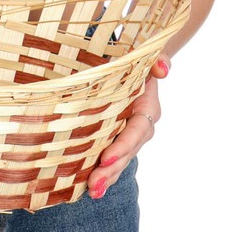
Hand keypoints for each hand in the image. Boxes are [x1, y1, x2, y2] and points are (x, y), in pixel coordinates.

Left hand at [86, 52, 170, 198]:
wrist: (132, 63)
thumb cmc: (136, 59)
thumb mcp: (146, 56)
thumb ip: (158, 60)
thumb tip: (162, 68)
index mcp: (146, 108)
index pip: (136, 131)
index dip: (123, 146)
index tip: (106, 158)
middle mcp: (139, 126)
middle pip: (127, 152)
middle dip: (112, 170)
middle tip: (94, 185)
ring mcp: (127, 134)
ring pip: (119, 159)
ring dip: (107, 177)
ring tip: (91, 192)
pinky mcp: (114, 136)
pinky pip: (111, 157)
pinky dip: (102, 171)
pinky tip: (85, 186)